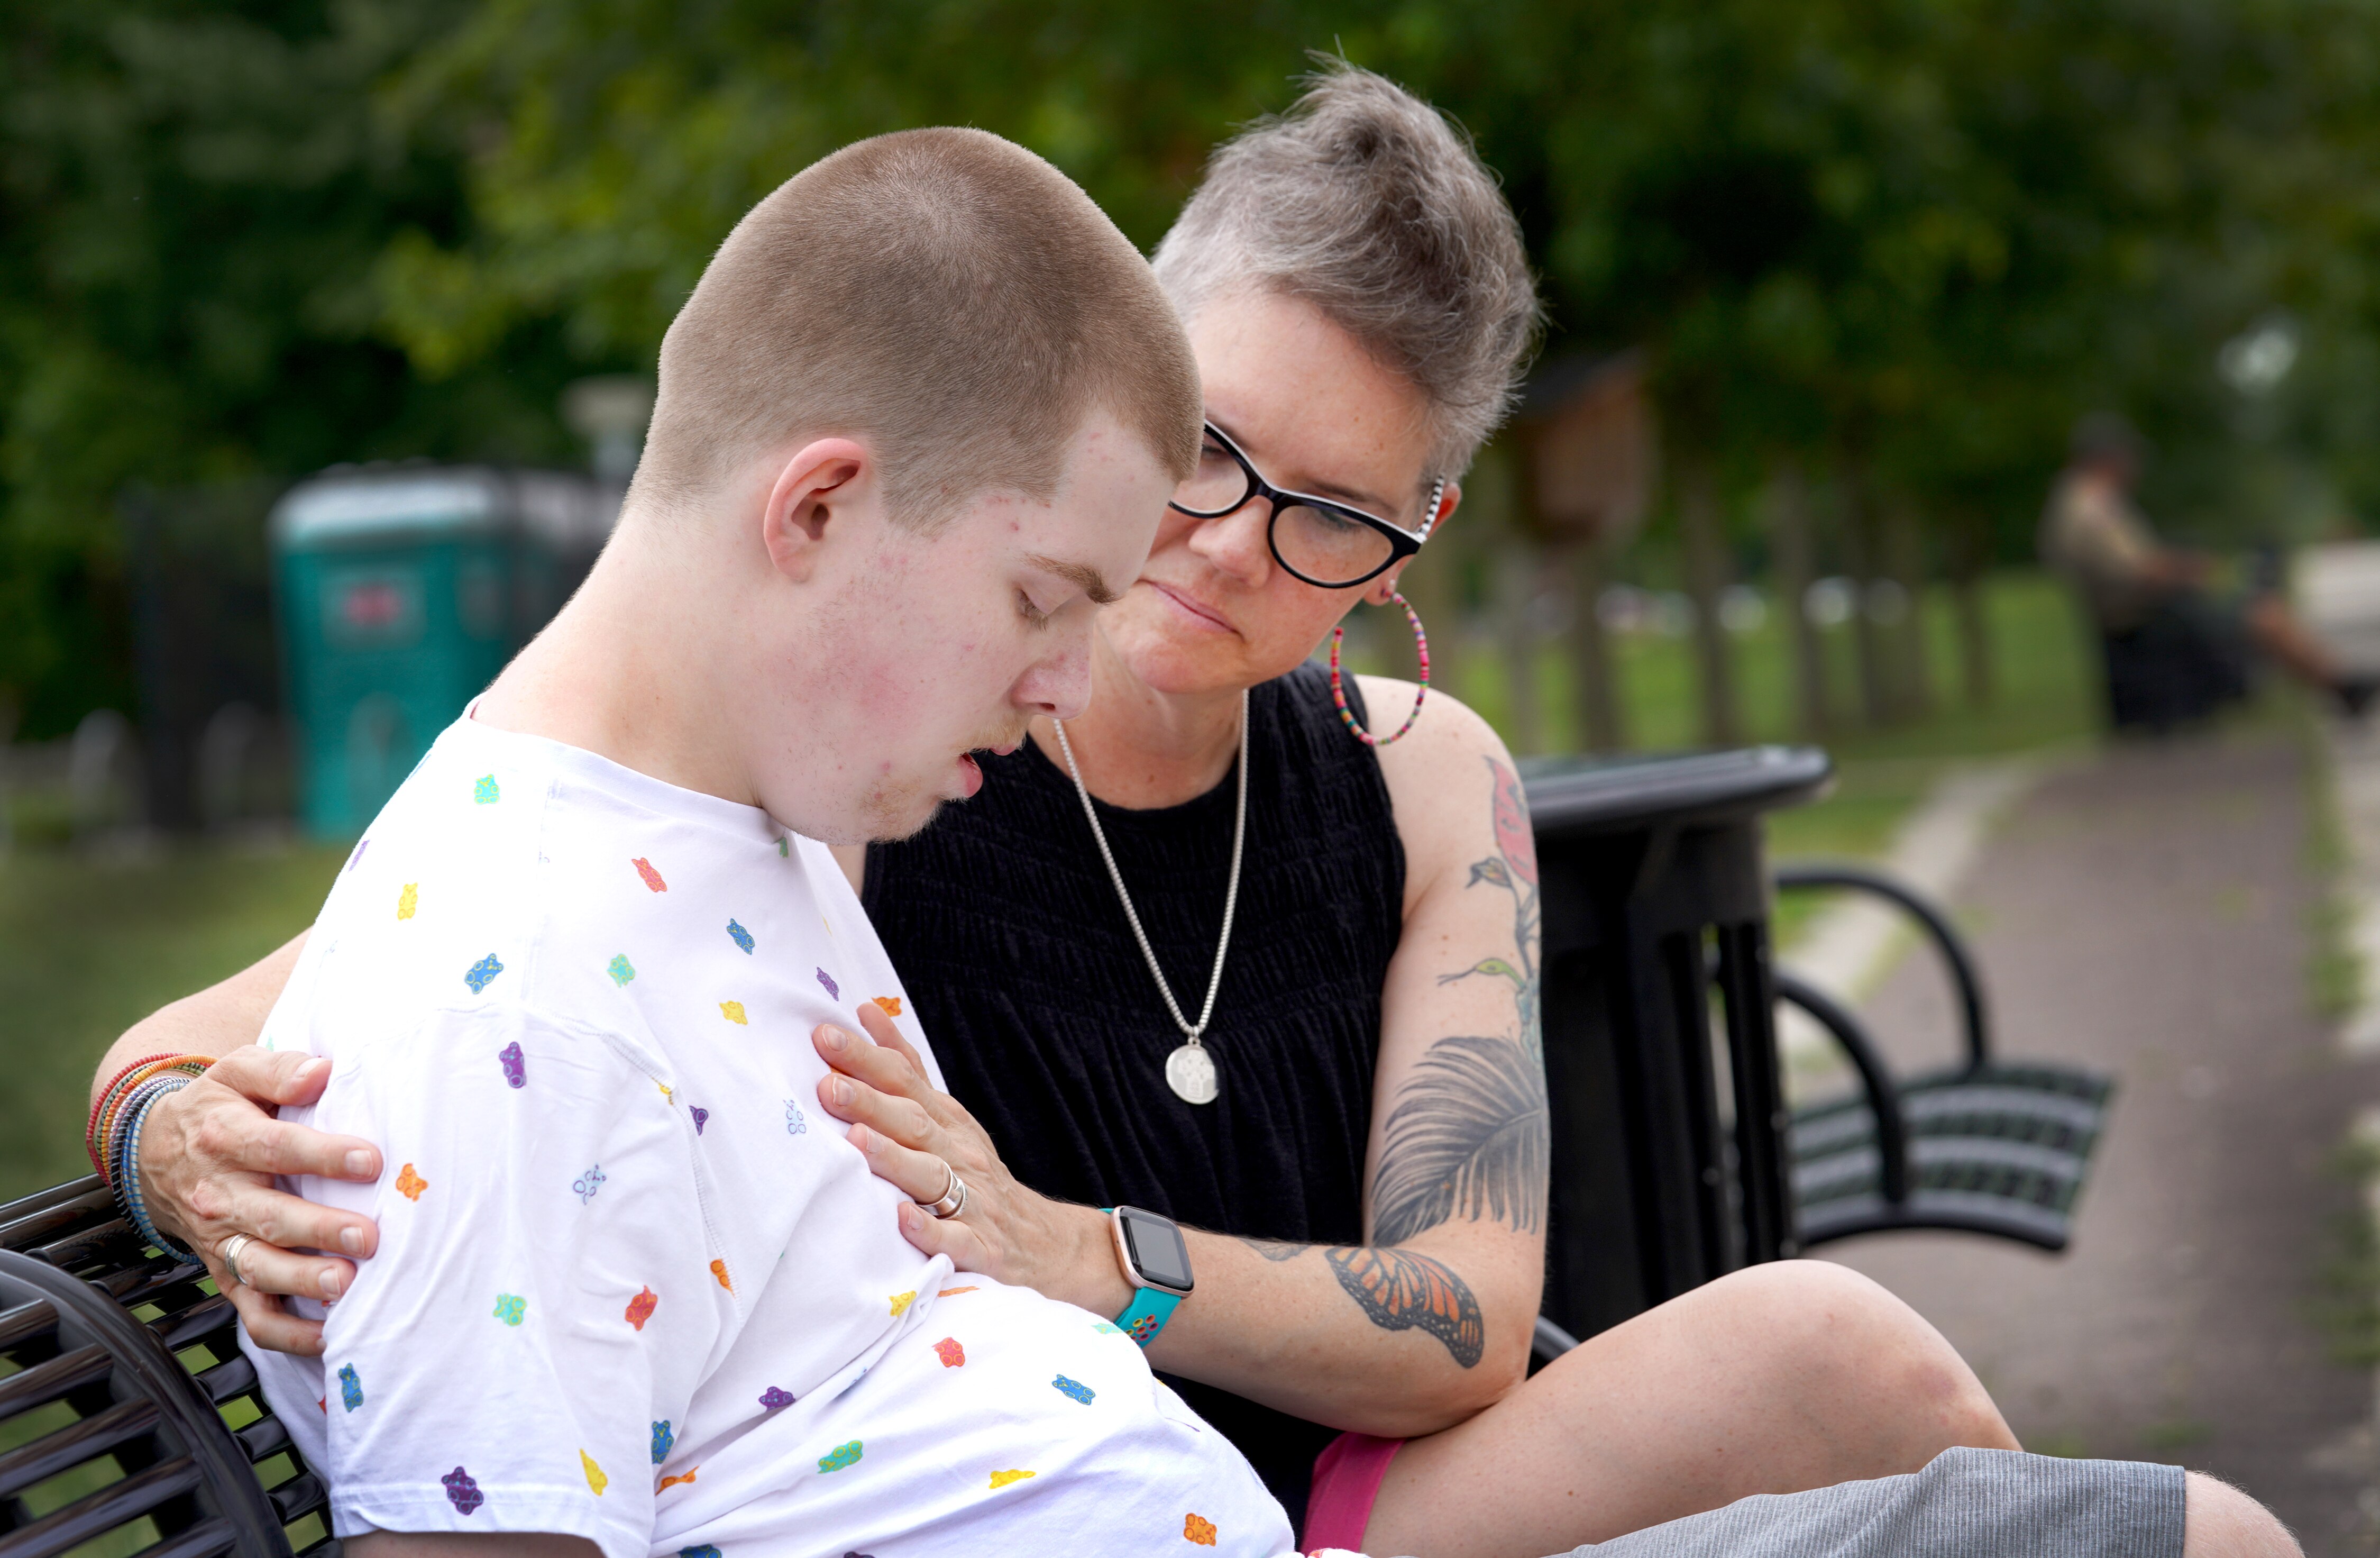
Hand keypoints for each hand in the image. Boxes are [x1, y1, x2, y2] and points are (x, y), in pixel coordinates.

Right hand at [136, 1046, 383, 1354]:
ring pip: (259, 1268)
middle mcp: (219, 1195)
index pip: (275, 1148)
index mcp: (223, 1139)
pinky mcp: (226, 1274)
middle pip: (270, 1217)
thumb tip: (321, 1072)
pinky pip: (251, 1312)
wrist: (155, 1152)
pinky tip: (328, 1336)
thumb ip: (279, 1069)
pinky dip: (286, 1332)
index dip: (323, 1156)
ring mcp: (221, 1240)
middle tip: (368, 1238)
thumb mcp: (236, 1072)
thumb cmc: (217, 1108)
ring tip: (347, 1287)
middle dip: (319, 1230)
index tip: (371, 1162)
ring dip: (302, 1280)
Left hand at [812, 1005, 1129, 1317]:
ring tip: (856, 1140)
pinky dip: (929, 1229)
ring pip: (931, 1175)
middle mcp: (959, 1154)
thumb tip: (867, 1015)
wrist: (1040, 1241)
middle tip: (827, 1085)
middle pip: (913, 1122)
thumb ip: (907, 1072)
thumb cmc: (975, 1174)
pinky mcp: (979, 1247)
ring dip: (893, 1157)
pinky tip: (902, 1219)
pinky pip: (954, 1237)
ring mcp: (972, 1200)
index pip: (905, 1080)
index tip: (825, 1036)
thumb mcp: (948, 1117)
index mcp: (947, 1122)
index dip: (866, 1058)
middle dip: (869, 1102)